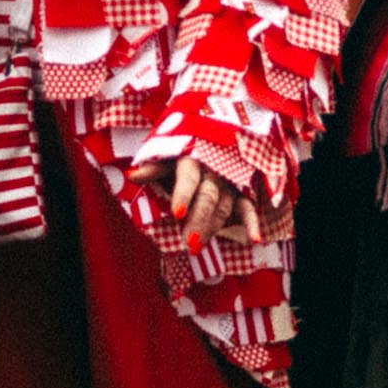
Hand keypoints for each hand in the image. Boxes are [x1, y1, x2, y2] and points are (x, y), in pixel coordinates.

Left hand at [134, 155, 262, 249]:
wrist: (215, 140)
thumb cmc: (184, 152)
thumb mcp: (167, 156)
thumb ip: (153, 168)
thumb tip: (131, 175)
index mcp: (193, 158)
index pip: (188, 177)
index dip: (184, 194)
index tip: (177, 213)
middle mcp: (214, 170)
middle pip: (207, 197)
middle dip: (198, 220)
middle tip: (188, 243)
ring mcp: (229, 183)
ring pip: (223, 206)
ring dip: (212, 227)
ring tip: (196, 247)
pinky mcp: (240, 194)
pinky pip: (248, 209)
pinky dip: (253, 224)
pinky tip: (255, 240)